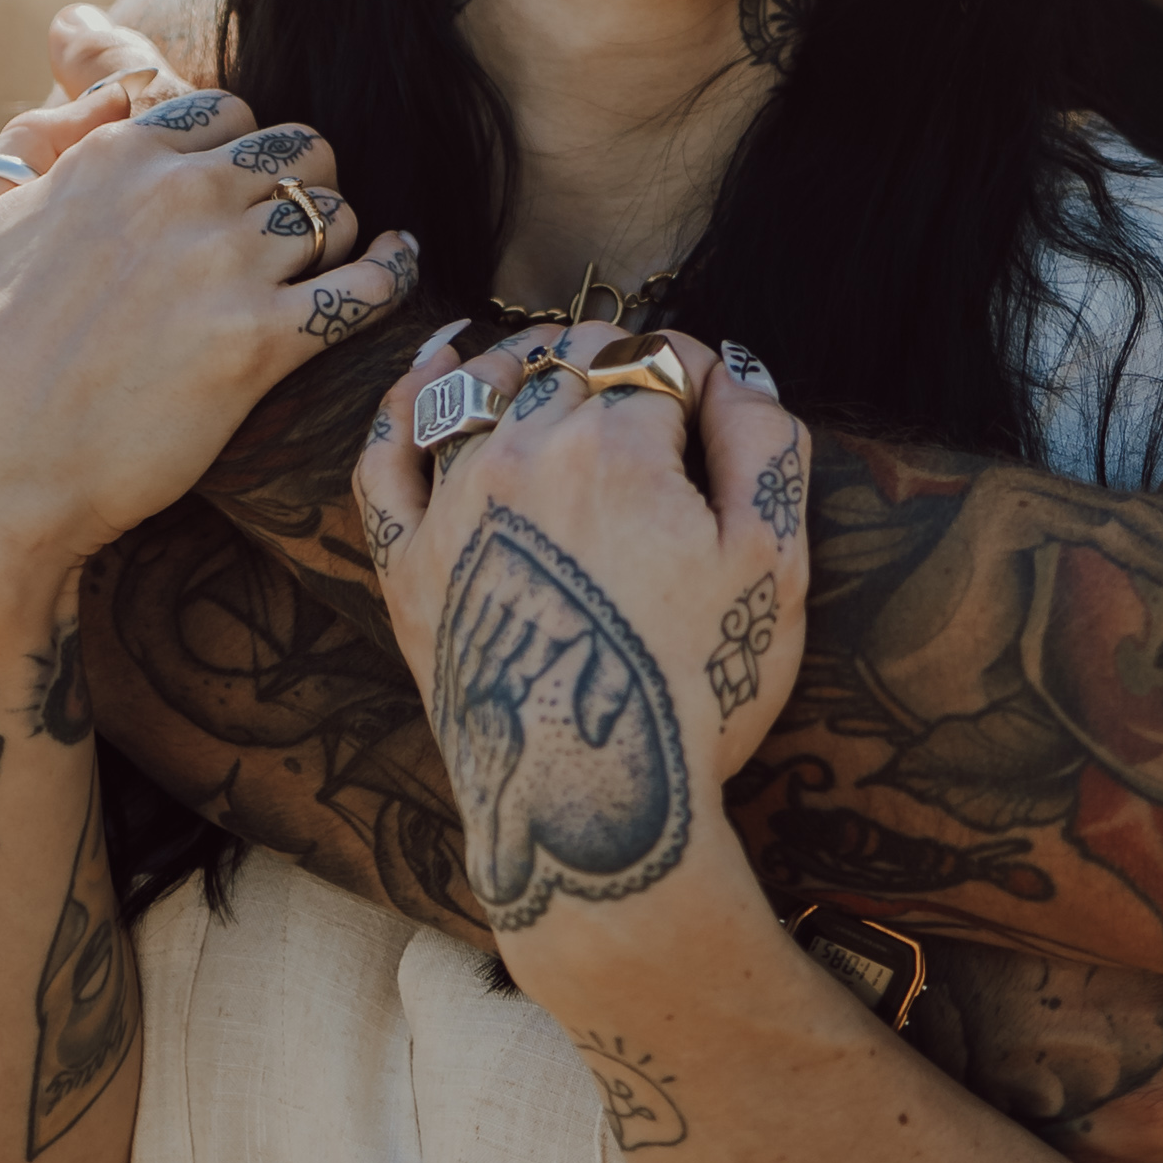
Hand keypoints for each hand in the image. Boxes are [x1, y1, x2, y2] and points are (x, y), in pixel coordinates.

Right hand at [0, 88, 417, 583]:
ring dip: (339, 237)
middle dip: (302, 184)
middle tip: (291, 232)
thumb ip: (22, 154)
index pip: (227, 110)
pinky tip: (400, 268)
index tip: (241, 186)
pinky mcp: (260, 344)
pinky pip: (369, 287)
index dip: (242, 149)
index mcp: (117, 158)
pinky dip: (395, 273)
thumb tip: (55, 111)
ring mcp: (225, 266)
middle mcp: (180, 195)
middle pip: (298, 150)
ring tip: (326, 267)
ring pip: (336, 212)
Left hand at [357, 327, 808, 934]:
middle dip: (618, 363)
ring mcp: (450, 502)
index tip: (713, 410)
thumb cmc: (695, 689)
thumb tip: (733, 367)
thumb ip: (764, 443)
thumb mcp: (774, 567)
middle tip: (650, 407)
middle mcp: (521, 450)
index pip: (659, 357)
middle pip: (572, 357)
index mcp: (618, 445)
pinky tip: (438, 364)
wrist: (586, 805)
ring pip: (481, 381)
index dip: (696, 376)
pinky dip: (409, 393)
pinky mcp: (404, 558)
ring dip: (528, 360)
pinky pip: (387, 448)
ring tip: (559, 369)